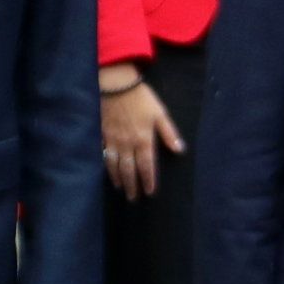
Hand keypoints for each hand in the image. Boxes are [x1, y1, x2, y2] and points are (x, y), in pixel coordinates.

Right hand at [100, 78, 182, 199]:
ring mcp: (113, 141)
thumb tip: (179, 150)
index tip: (149, 192)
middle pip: (129, 170)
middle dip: (132, 185)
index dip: (148, 180)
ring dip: (118, 179)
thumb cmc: (141, 99)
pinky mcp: (103, 135)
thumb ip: (169, 133)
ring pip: (114, 165)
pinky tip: (106, 171)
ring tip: (120, 188)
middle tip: (133, 198)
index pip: (147, 166)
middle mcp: (128, 144)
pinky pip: (103, 154)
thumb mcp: (160, 114)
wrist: (116, 86)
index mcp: (144, 140)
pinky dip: (105, 165)